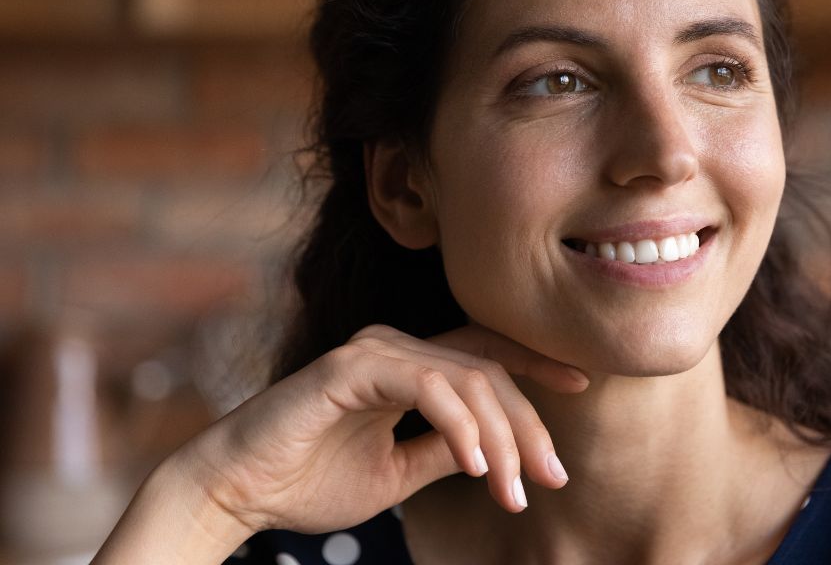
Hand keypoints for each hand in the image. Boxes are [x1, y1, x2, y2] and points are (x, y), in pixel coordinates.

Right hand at [173, 322, 587, 536]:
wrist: (236, 492)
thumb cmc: (309, 482)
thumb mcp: (398, 473)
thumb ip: (446, 452)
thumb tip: (497, 453)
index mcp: (408, 366)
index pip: (486, 351)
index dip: (537, 364)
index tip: (583, 386)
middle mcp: (396, 348)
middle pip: (489, 370)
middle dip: (529, 426)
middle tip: (552, 478)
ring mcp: (375, 351)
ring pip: (468, 379)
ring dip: (501, 438)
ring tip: (515, 492)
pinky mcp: (352, 367)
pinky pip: (428, 387)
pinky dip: (460, 427)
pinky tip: (478, 466)